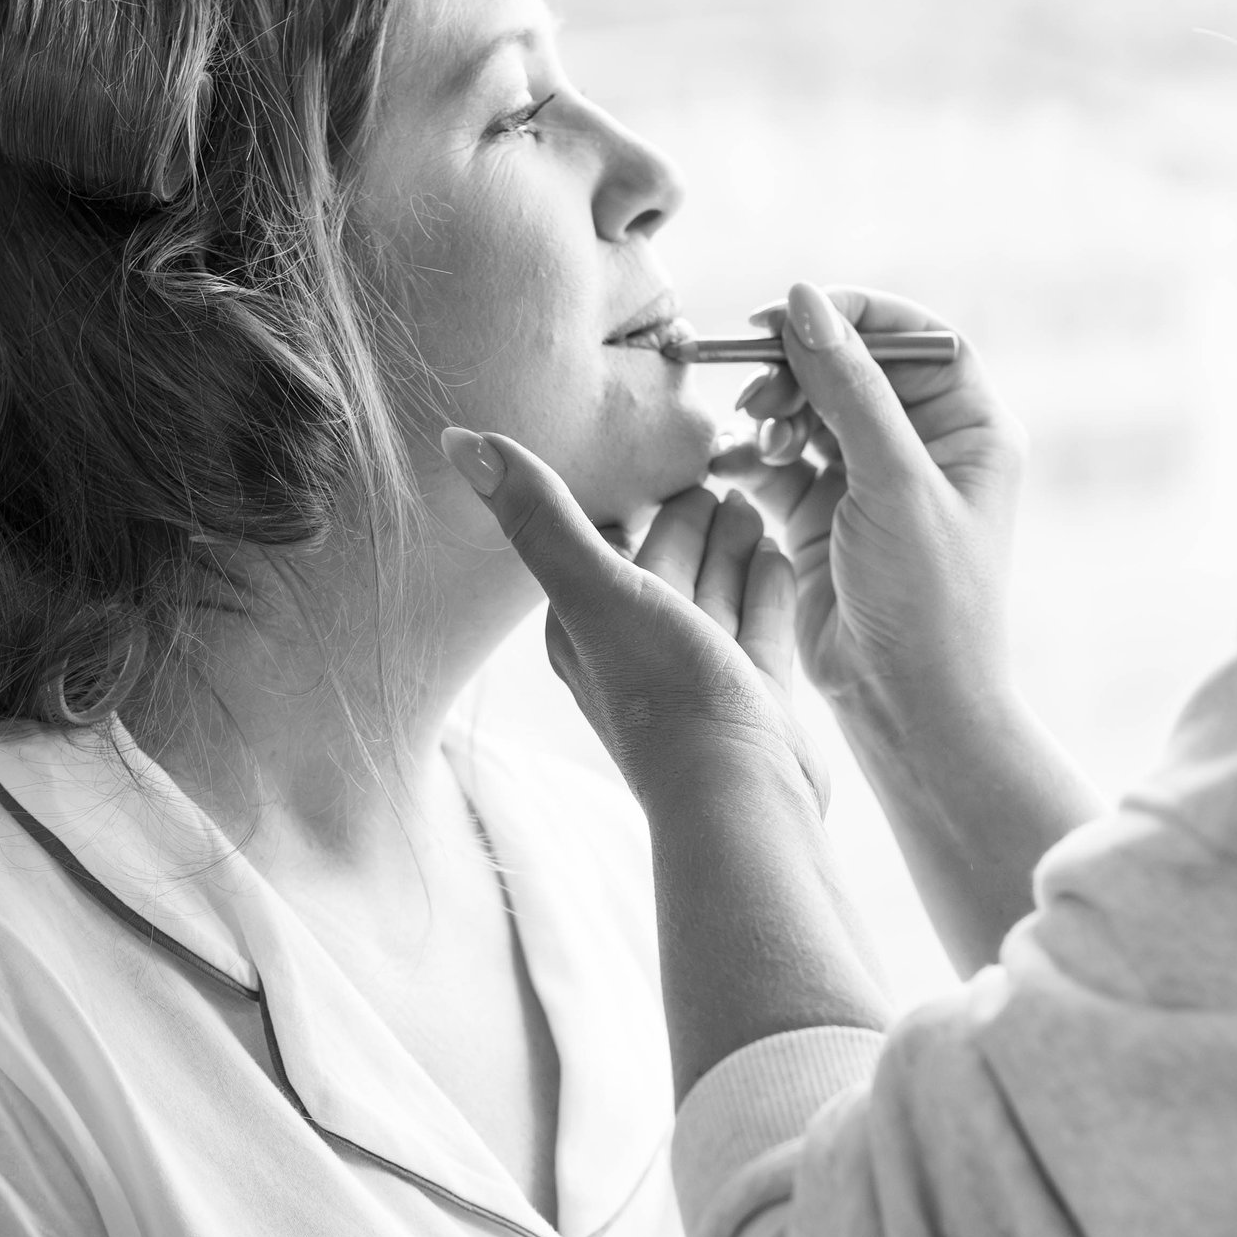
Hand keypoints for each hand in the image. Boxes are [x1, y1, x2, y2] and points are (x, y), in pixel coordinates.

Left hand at [439, 436, 822, 813]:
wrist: (740, 797)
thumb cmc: (663, 693)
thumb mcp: (595, 587)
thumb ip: (541, 514)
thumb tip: (459, 439)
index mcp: (584, 624)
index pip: (604, 541)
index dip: (625, 498)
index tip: (644, 451)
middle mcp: (634, 647)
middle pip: (664, 563)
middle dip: (686, 518)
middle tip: (713, 465)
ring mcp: (696, 673)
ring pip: (713, 589)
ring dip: (729, 546)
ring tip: (749, 500)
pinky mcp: (750, 694)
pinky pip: (758, 623)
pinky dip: (764, 586)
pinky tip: (776, 554)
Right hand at [720, 281, 1025, 763]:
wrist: (906, 704)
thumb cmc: (928, 599)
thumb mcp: (893, 483)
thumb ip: (849, 387)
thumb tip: (804, 299)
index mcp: (968, 425)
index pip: (911, 336)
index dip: (851, 315)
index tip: (789, 316)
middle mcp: (922, 445)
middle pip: (850, 367)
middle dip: (797, 370)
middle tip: (756, 389)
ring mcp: (869, 481)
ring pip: (808, 411)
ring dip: (773, 415)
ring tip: (756, 440)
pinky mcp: (821, 517)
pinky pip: (777, 463)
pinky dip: (750, 457)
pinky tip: (730, 465)